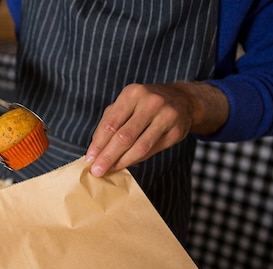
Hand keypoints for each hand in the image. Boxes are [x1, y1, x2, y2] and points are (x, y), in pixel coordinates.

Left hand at [85, 82, 228, 175]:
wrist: (183, 100)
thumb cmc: (144, 104)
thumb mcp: (125, 105)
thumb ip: (108, 124)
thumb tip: (95, 150)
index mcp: (133, 94)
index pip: (111, 124)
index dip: (99, 144)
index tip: (89, 159)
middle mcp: (151, 103)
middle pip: (124, 137)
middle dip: (108, 156)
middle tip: (97, 171)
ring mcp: (166, 117)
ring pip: (139, 147)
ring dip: (122, 161)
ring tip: (109, 170)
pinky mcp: (176, 132)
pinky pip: (151, 151)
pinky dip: (136, 160)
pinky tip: (125, 163)